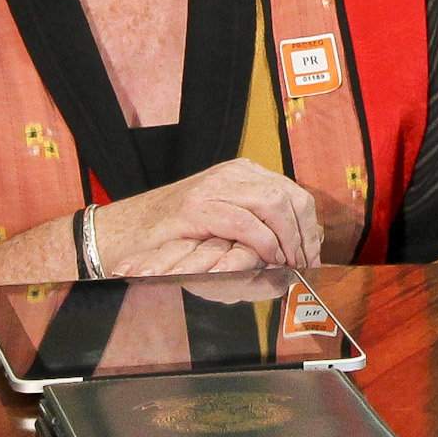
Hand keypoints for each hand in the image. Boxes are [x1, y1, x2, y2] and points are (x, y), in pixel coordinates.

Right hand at [92, 158, 322, 275]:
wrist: (124, 232)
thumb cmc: (176, 232)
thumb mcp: (224, 217)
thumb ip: (256, 219)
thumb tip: (299, 240)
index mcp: (243, 172)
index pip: (293, 192)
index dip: (308, 226)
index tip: (312, 254)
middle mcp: (232, 173)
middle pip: (289, 197)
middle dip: (303, 234)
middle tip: (305, 264)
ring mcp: (213, 187)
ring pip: (272, 204)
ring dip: (287, 239)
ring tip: (288, 264)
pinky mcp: (197, 208)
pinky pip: (243, 222)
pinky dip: (262, 243)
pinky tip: (266, 260)